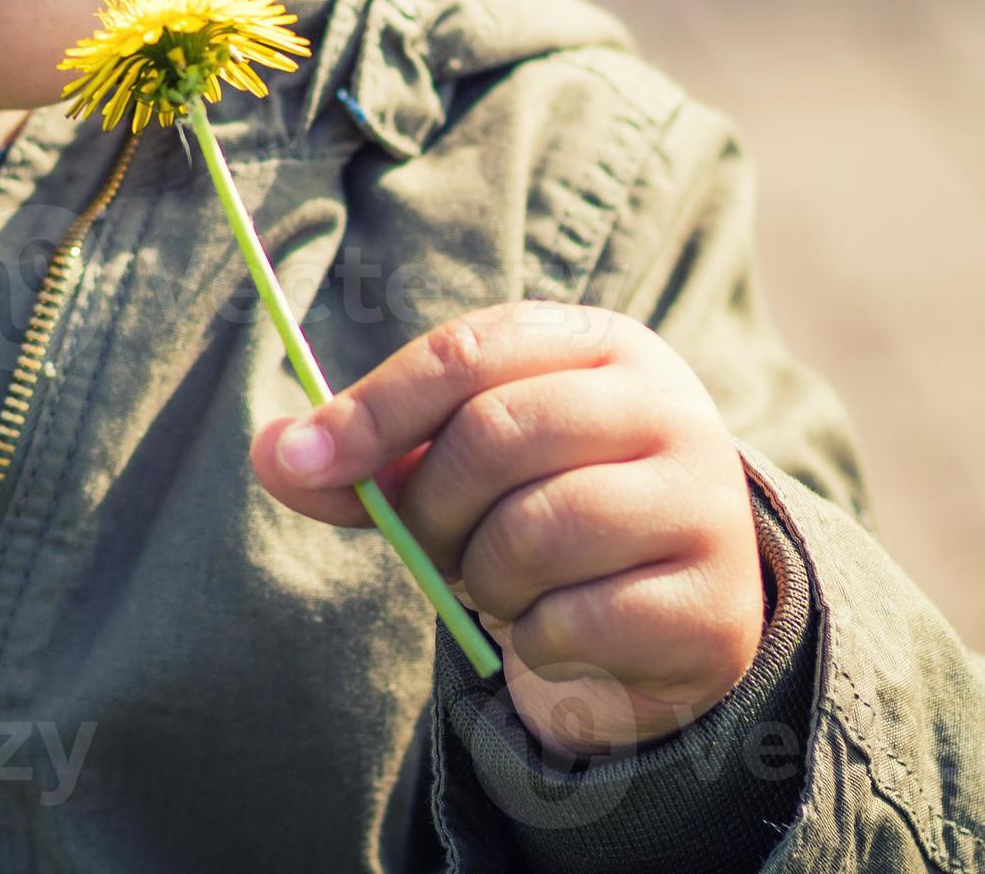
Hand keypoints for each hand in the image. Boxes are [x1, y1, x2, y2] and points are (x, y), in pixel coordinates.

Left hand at [248, 299, 764, 755]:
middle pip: (497, 436)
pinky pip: (573, 623)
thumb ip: (365, 457)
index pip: (471, 352)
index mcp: (599, 344)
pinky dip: (534, 642)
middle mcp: (666, 406)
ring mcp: (701, 503)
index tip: (307, 460)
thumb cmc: (540, 513)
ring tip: (505, 583)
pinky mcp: (710, 604)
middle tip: (430, 546)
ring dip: (485, 578)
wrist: (663, 619)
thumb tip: (274, 451)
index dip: (377, 407)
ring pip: (535, 531)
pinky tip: (558, 631)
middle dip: (431, 507)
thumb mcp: (453, 468)